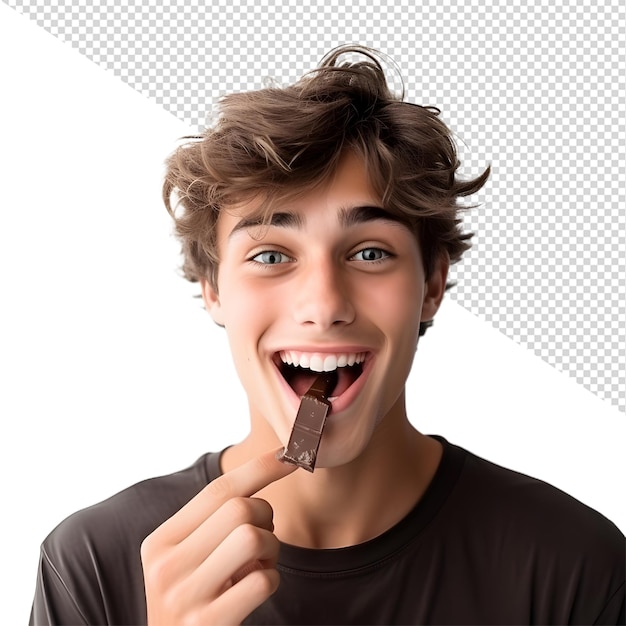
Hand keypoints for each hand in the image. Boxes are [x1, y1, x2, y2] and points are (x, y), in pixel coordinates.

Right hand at [141, 448, 295, 624]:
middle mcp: (165, 567)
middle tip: (262, 539)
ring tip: (258, 564)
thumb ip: (212, 522)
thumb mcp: (188, 558)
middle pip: (239, 509)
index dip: (259, 468)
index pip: (217, 490)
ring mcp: (185, 598)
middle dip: (265, 517)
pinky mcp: (208, 625)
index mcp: (159, 542)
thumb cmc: (192, 601)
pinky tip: (254, 591)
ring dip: (271, 549)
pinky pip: (262, 581)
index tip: (288, 456)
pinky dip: (270, 580)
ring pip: (252, 538)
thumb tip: (267, 467)